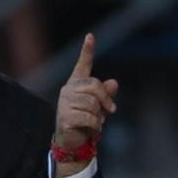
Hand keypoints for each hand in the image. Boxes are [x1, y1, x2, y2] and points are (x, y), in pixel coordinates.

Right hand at [53, 33, 118, 155]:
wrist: (72, 141)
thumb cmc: (86, 120)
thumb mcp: (100, 106)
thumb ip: (107, 93)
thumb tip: (113, 82)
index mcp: (77, 84)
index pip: (82, 65)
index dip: (87, 50)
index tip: (90, 36)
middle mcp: (68, 90)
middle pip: (95, 85)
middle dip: (106, 99)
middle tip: (110, 111)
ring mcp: (64, 103)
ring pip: (92, 103)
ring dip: (99, 116)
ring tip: (95, 122)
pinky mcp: (64, 117)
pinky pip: (89, 117)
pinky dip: (95, 125)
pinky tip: (91, 129)